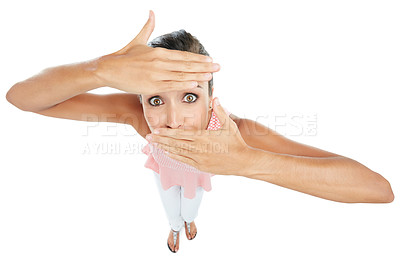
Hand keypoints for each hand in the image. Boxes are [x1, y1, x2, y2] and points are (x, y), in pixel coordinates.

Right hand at [94, 10, 219, 94]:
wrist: (108, 68)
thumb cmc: (125, 56)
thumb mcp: (138, 40)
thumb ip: (148, 27)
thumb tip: (151, 12)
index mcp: (159, 52)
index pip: (184, 56)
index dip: (198, 58)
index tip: (210, 59)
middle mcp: (160, 62)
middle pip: (186, 65)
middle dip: (204, 66)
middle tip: (218, 67)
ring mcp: (156, 74)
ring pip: (182, 75)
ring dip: (198, 76)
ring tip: (211, 76)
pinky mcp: (151, 85)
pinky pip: (171, 85)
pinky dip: (183, 85)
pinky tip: (194, 84)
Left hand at [146, 97, 250, 175]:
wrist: (243, 161)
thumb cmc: (236, 142)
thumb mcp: (229, 124)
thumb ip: (220, 111)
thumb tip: (215, 98)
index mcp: (202, 137)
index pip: (180, 135)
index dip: (166, 133)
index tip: (156, 130)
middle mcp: (198, 149)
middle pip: (175, 144)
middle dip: (160, 140)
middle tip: (148, 137)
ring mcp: (199, 159)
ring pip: (177, 153)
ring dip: (164, 149)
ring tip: (153, 145)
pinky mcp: (201, 167)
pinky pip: (184, 161)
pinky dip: (174, 157)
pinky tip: (167, 154)